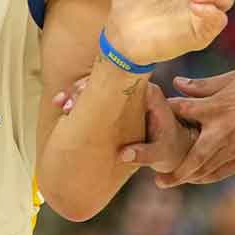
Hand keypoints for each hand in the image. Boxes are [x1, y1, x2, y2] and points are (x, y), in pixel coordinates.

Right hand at [53, 79, 196, 173]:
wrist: (174, 147)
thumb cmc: (168, 148)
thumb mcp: (160, 153)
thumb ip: (145, 154)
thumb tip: (123, 155)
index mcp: (150, 94)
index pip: (123, 82)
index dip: (100, 86)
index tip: (82, 95)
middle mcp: (137, 89)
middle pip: (106, 79)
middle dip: (83, 88)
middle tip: (66, 104)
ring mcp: (126, 94)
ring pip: (98, 85)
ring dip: (78, 92)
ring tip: (60, 103)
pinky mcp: (118, 102)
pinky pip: (97, 95)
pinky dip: (81, 99)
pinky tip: (63, 106)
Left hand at [159, 69, 234, 186]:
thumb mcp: (233, 79)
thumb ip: (203, 85)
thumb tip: (177, 82)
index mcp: (215, 107)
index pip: (181, 112)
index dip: (165, 114)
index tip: (152, 118)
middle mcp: (221, 131)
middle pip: (190, 156)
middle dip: (173, 169)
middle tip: (157, 179)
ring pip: (205, 169)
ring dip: (187, 176)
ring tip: (172, 181)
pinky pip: (223, 172)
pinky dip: (208, 177)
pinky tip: (198, 179)